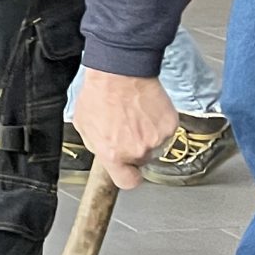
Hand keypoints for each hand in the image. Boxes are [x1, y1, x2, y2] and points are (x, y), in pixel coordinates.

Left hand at [71, 69, 178, 189]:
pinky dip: (157, 123)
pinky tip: (145, 110)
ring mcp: (157, 139)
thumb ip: (97, 146)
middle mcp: (137, 150)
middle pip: (141, 161)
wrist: (121, 72)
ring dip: (146, 135)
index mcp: (113, 154)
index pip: (128, 182)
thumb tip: (104, 153)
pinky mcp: (170, 126)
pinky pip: (165, 131)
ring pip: (154, 145)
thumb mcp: (84, 125)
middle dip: (134, 149)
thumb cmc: (99, 95)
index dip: (128, 176)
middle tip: (126, 128)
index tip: (128, 170)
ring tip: (134, 116)